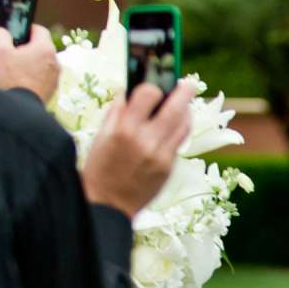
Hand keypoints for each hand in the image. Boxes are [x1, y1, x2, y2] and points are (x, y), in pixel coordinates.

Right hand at [0, 22, 60, 103]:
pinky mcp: (51, 92)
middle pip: (39, 48)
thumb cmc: (9, 79)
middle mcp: (55, 62)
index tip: (13, 35)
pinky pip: (40, 79)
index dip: (24, 29)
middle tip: (8, 54)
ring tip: (11, 71)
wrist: (18, 112)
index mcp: (45, 49)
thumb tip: (1, 32)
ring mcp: (55, 79)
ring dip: (27, 64)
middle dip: (24, 49)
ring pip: (40, 64)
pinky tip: (17, 83)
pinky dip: (31, 78)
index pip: (38, 29)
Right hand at [81, 79, 194, 217]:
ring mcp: (160, 155)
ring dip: (187, 111)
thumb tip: (126, 90)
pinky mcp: (168, 167)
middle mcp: (145, 140)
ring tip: (184, 105)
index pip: (148, 94)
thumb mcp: (101, 136)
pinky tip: (177, 125)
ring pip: (184, 125)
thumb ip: (116, 111)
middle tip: (188, 83)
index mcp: (124, 129)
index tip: (155, 85)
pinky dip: (181, 129)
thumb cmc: (100, 168)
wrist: (107, 205)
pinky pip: (180, 142)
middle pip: (175, 107)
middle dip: (184, 91)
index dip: (153, 86)